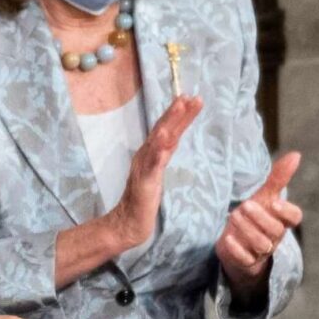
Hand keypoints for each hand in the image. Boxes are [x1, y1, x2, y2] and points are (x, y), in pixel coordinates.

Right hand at [105, 95, 202, 250]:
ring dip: (169, 122)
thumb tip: (172, 138)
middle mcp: (146, 155)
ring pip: (159, 140)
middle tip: (190, 96)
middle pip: (163, 129)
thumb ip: (162, 155)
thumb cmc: (143, 199)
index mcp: (150, 153)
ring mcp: (145, 166)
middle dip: (177, 112)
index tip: (191, 99)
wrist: (128, 222)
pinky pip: (153, 163)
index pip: (166, 129)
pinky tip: (166, 137)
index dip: (178, 114)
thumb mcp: (156, 171)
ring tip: (180, 106)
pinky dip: (159, 149)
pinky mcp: (145, 180)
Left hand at [216, 152, 302, 292]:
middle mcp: (274, 237)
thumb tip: (296, 155)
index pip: (294, 218)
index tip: (273, 202)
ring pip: (261, 245)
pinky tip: (228, 238)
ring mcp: (260, 251)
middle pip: (275, 231)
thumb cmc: (254, 217)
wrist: (236, 244)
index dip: (286, 211)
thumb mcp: (264, 197)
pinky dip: (236, 249)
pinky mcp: (245, 262)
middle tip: (244, 206)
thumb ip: (278, 178)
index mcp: (281, 220)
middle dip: (260, 218)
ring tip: (233, 216)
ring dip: (247, 229)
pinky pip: (245, 259)